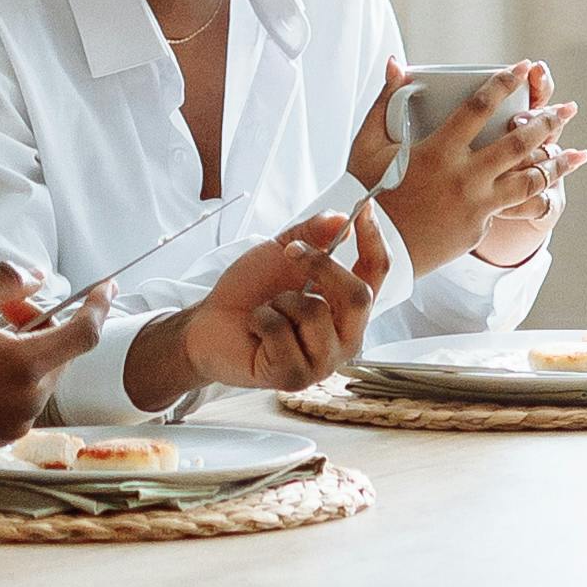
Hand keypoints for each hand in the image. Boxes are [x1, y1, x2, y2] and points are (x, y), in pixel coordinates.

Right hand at [0, 268, 95, 443]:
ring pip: (43, 374)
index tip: (109, 287)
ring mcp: (18, 421)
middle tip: (10, 306)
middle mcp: (29, 400)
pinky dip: (15, 373)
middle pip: (61, 353)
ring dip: (29, 348)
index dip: (100, 307)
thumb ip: (6, 281)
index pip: (83, 334)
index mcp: (26, 367)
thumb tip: (39, 277)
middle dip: (44, 323)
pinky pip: (24, 395)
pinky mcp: (3, 434)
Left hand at [132, 201, 384, 412]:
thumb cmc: (250, 292)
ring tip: (269, 310)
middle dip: (321, 267)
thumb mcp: (281, 251)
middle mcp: (344, 338)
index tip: (364, 209)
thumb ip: (313, 234)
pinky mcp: (294, 377)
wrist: (210, 324)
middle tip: (290, 254)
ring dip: (281, 301)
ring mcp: (321, 362)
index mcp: (347, 308)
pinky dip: (262, 320)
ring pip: (315, 314)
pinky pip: (282, 333)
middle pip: (358, 297)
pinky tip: (257, 330)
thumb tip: (341, 218)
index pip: (377, 273)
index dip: (374, 240)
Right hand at [376, 61, 586, 279]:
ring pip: (529, 181)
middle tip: (567, 108)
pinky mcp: (479, 225)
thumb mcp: (367, 144)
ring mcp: (475, 205)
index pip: (479, 108)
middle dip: (547, 122)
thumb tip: (394, 61)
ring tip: (578, 153)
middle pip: (518, 144)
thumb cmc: (366, 191)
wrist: (372, 248)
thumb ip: (385, 100)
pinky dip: (536, 193)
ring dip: (556, 164)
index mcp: (437, 151)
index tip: (523, 67)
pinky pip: (514, 205)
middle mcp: (463, 177)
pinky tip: (552, 184)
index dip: (503, 83)